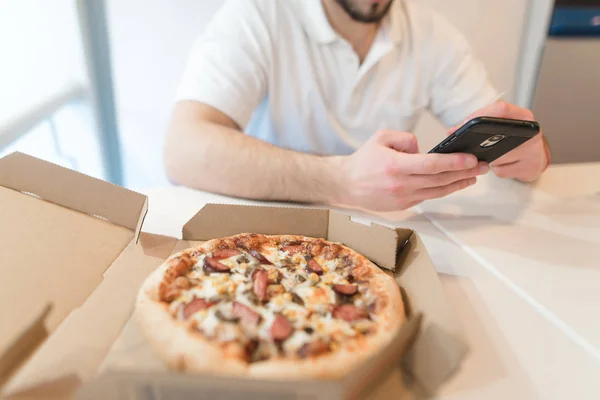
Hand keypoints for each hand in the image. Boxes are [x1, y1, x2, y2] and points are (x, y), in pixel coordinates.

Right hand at [335, 130, 488, 210]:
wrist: (346, 184)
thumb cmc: (363, 160)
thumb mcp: (381, 137)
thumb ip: (405, 139)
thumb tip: (422, 149)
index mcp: (396, 166)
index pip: (432, 165)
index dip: (455, 162)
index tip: (471, 159)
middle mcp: (401, 185)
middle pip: (440, 180)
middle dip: (464, 173)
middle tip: (482, 166)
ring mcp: (403, 198)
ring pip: (438, 192)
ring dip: (458, 184)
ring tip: (473, 177)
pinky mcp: (404, 206)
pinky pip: (428, 197)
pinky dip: (442, 190)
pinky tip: (453, 184)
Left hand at [448, 101, 548, 182]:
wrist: (534, 159)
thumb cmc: (512, 139)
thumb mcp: (501, 126)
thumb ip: (478, 124)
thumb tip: (451, 131)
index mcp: (524, 116)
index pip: (501, 108)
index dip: (480, 115)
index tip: (464, 123)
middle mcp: (532, 132)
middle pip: (497, 135)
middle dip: (478, 141)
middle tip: (467, 144)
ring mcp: (532, 151)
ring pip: (497, 156)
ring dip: (486, 158)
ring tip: (490, 153)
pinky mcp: (529, 168)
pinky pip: (500, 171)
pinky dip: (495, 169)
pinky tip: (500, 164)